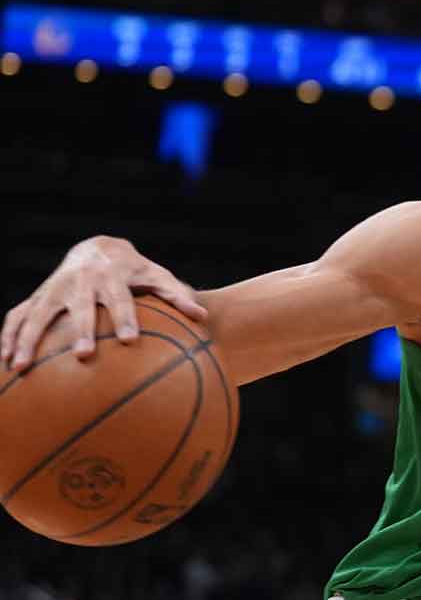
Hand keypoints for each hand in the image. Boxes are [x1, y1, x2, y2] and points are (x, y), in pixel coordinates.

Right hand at [1, 236, 203, 370]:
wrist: (98, 248)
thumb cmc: (134, 270)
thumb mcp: (157, 276)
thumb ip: (177, 295)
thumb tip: (203, 315)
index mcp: (111, 278)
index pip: (120, 300)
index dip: (125, 318)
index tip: (130, 341)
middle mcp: (80, 283)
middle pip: (79, 308)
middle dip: (79, 331)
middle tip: (81, 356)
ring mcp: (53, 289)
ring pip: (36, 314)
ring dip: (27, 339)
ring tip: (20, 368)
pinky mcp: (36, 297)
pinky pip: (16, 317)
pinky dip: (7, 337)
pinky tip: (2, 364)